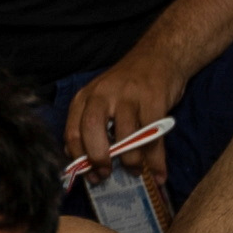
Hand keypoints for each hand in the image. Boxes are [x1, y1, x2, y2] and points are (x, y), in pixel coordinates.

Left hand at [63, 46, 186, 172]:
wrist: (160, 56)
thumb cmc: (128, 85)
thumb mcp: (101, 98)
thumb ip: (90, 124)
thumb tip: (82, 162)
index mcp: (86, 97)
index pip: (72, 131)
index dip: (78, 158)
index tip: (89, 175)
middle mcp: (103, 95)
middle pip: (91, 130)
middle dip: (97, 158)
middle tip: (105, 174)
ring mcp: (129, 96)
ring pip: (126, 136)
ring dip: (130, 161)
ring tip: (135, 172)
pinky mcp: (154, 99)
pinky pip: (154, 137)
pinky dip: (157, 160)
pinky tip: (158, 173)